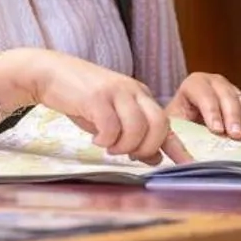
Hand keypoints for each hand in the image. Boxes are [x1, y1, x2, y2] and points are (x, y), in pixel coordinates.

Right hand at [6, 49, 191, 164]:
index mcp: (142, 97)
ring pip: (137, 128)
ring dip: (124, 146)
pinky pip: (111, 126)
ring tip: (109, 147)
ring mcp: (117, 92)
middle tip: (127, 155)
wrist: (51, 74)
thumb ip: (134, 136)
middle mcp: (134, 91)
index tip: (189, 166)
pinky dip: (105, 140)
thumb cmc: (83, 100)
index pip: (167, 124)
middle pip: (159, 125)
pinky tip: (96, 139)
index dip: (178, 147)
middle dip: (146, 148)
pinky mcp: (97, 96)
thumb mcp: (112, 118)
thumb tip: (155, 158)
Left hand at [167, 72, 240, 141]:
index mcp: (195, 84)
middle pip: (229, 95)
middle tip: (236, 135)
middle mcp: (217, 83)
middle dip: (233, 116)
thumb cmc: (178, 125)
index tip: (216, 130)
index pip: (204, 93)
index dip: (211, 111)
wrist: (188, 123)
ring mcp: (234, 92)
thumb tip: (188, 162)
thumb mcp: (172, 130)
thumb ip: (177, 143)